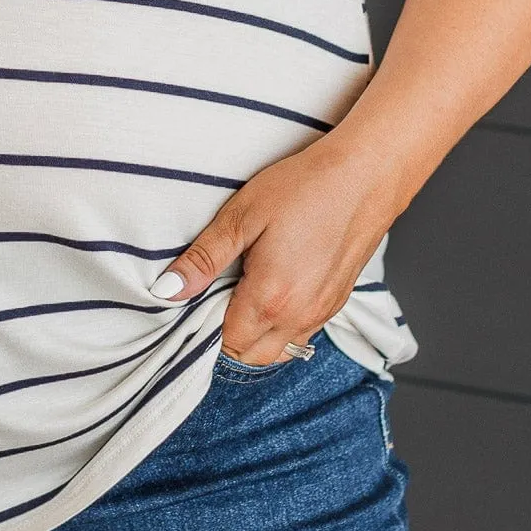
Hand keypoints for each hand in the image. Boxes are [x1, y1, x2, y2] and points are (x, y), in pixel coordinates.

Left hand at [149, 139, 398, 366]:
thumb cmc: (304, 188)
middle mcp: (299, 318)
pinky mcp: (338, 302)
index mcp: (270, 300)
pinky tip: (276, 285)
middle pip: (252, 356)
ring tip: (245, 287)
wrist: (365, 175)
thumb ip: (204, 259)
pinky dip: (283, 324)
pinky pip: (303, 333)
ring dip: (257, 333)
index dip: (206, 324)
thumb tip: (166, 291)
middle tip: (219, 291)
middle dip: (229, 335)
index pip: (226, 342)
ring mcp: (323, 313)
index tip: (199, 295)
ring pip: (280, 350)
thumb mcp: (242, 216)